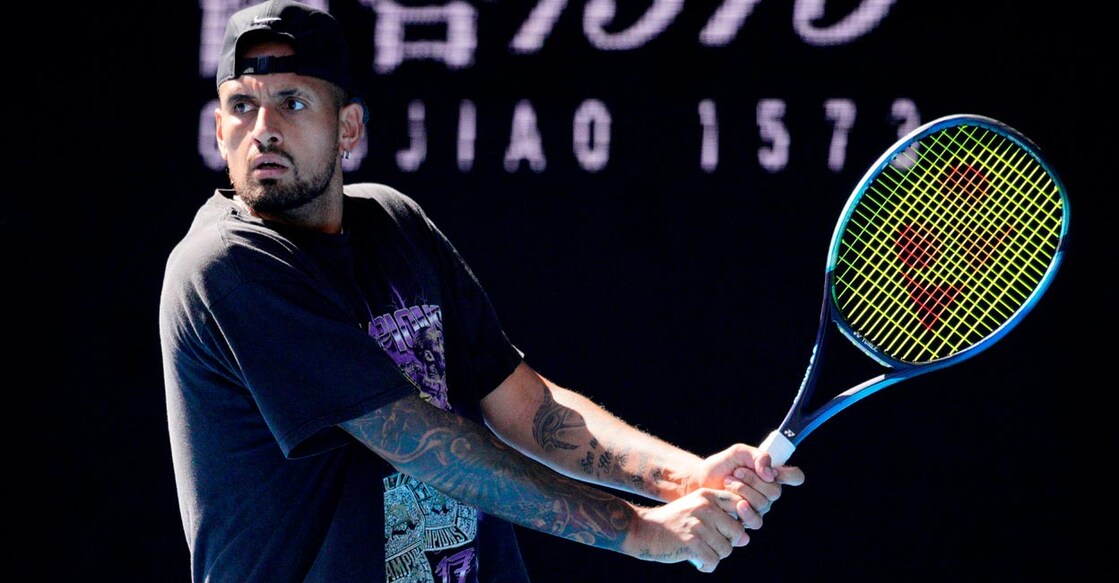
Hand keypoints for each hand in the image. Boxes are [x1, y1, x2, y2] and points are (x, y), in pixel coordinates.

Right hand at [625, 488, 751, 572]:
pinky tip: (697, 561)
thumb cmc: (673, 522)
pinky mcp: (692, 543)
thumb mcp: (695, 509)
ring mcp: (699, 525)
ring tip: (701, 553)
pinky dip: (707, 566)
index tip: (726, 529)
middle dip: (727, 543)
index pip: (740, 505)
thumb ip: (721, 519)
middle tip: (711, 545)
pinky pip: (713, 561)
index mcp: (707, 495)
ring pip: (726, 549)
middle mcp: (705, 507)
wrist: (644, 530)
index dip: (739, 521)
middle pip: (738, 532)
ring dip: (715, 556)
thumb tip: (746, 539)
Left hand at [689, 444, 804, 521]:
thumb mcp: (739, 452)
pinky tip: (736, 503)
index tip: (774, 471)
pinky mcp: (747, 520)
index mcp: (771, 474)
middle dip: (753, 480)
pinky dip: (745, 510)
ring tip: (728, 482)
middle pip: (775, 491)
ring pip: (763, 504)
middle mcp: (768, 492)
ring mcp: (759, 508)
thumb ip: (758, 456)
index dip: (790, 475)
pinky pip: (756, 521)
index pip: (795, 476)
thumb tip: (771, 474)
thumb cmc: (721, 465)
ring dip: (744, 490)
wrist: (700, 480)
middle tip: (737, 473)